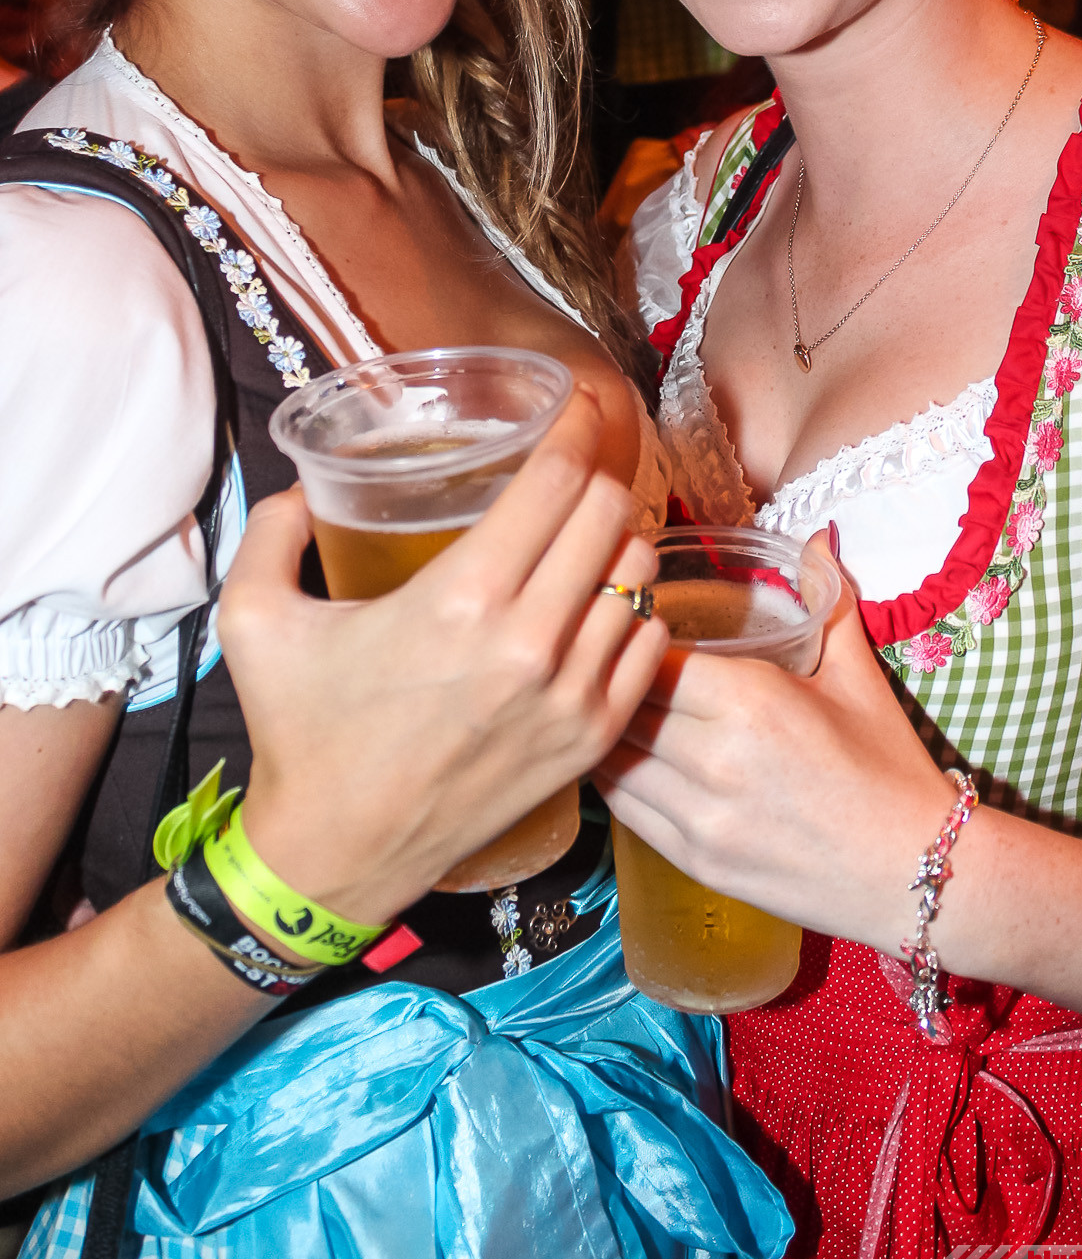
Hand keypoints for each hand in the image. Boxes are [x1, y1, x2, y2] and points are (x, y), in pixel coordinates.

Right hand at [219, 388, 665, 924]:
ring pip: (638, 576)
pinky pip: (650, 645)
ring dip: (618, 540)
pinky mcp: (589, 738)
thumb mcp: (254, 619)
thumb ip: (273, 531)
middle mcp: (528, 643)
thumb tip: (302, 484)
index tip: (578, 404)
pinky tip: (605, 599)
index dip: (577, 427)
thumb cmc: (299, 732)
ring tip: (589, 531)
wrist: (335, 854)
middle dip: (595, 473)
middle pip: (607, 514)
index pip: (556, 481)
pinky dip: (636, 610)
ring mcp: (569, 696)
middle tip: (576, 463)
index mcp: (458, 599)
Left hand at [596, 532, 953, 949]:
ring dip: (605, 725)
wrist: (916, 872)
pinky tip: (620, 752)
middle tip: (603, 654)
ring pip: (612, 756)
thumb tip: (818, 536)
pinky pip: (624, 808)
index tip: (633, 620)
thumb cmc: (888, 769)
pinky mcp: (693, 860)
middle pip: (624, 701)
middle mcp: (715, 759)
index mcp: (751, 702)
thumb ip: (829, 599)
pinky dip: (615, 775)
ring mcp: (700, 817)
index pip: (652, 654)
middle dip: (610, 675)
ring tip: (602, 701)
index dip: (634, 634)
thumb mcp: (857, 677)